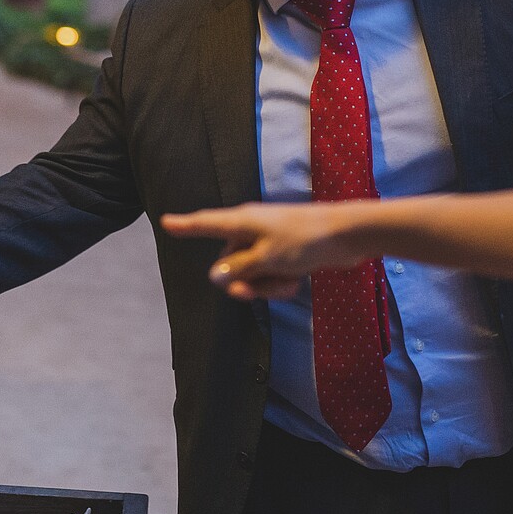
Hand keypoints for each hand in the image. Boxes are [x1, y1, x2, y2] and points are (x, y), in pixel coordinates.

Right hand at [161, 202, 373, 299]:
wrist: (347, 235)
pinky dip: (279, 281)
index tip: (165, 221)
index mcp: (242, 222)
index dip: (185, 225)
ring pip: (252, 272)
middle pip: (230, 261)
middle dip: (242, 281)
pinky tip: (296, 282)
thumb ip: (238, 269)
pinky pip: (271, 273)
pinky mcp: (286, 251)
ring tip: (286, 283)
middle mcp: (252, 229)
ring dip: (265, 285)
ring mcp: (270, 241)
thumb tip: (214, 275)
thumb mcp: (266, 258)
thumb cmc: (304, 239)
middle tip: (255, 292)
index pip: (206, 224)